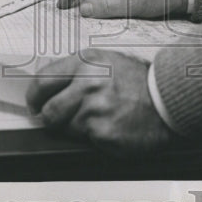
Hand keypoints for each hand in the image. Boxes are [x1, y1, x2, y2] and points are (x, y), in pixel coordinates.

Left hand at [26, 49, 174, 155]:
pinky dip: (93, 137)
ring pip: (65, 128)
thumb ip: (76, 69)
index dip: (34, 97)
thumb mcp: (106, 61)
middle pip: (48, 110)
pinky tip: (108, 126)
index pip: (42, 81)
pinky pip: (84, 140)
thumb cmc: (138, 81)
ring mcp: (95, 109)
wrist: (167, 99)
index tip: (35, 103)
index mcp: (86, 62)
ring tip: (96, 118)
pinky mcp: (103, 132)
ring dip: (75, 127)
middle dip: (50, 118)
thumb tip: (46, 79)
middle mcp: (88, 83)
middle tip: (57, 119)